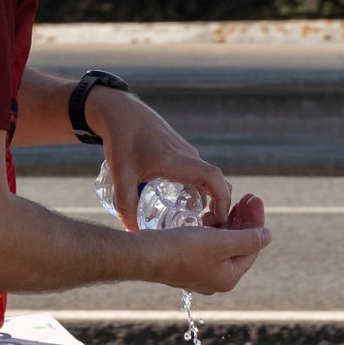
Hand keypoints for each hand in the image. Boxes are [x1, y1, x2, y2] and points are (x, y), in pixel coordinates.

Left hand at [88, 88, 231, 230]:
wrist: (121, 111)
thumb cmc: (122, 139)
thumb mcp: (121, 174)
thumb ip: (125, 204)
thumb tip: (131, 233)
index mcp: (179, 161)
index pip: (213, 179)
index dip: (222, 200)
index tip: (219, 220)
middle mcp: (188, 157)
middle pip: (216, 182)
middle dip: (218, 205)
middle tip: (206, 227)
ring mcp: (186, 154)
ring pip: (206, 178)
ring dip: (206, 198)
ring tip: (193, 221)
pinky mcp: (179, 153)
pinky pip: (196, 173)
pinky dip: (197, 189)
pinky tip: (179, 203)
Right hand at [148, 193, 269, 294]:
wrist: (144, 254)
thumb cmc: (182, 248)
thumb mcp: (222, 242)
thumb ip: (248, 239)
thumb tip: (267, 237)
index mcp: (228, 277)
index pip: (252, 247)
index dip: (256, 221)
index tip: (255, 199)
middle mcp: (216, 278)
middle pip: (238, 245)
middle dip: (244, 220)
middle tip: (247, 197)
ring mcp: (200, 271)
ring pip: (222, 243)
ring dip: (228, 222)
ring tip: (229, 203)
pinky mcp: (185, 262)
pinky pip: (207, 244)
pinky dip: (213, 228)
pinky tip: (209, 213)